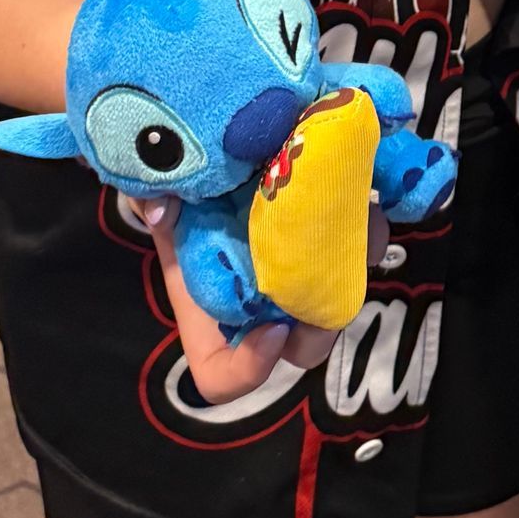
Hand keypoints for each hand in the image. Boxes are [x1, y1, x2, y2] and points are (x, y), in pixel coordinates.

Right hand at [139, 197, 388, 403]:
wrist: (228, 142)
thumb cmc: (187, 184)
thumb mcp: (157, 190)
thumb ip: (149, 199)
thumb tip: (160, 210)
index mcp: (215, 304)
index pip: (222, 375)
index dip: (249, 368)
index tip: (272, 328)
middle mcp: (265, 299)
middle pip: (305, 344)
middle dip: (324, 320)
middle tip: (330, 273)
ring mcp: (305, 270)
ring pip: (345, 290)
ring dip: (356, 259)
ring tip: (356, 214)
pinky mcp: (337, 233)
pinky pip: (366, 242)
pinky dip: (370, 220)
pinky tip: (362, 184)